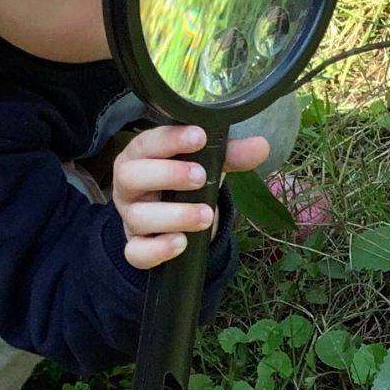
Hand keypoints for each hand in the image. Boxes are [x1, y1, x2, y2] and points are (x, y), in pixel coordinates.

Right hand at [113, 124, 270, 269]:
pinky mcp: (135, 246)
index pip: (146, 142)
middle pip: (131, 176)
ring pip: (137, 216)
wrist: (175, 220)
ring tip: (205, 215)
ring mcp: (130, 217)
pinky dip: (158, 250)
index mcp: (141, 156)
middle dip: (168, 175)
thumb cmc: (184, 183)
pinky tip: (181, 244)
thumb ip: (230, 155)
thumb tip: (260, 146)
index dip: (170, 139)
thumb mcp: (207, 164)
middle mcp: (129, 185)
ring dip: (174, 215)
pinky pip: (136, 252)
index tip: (199, 137)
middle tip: (201, 177)